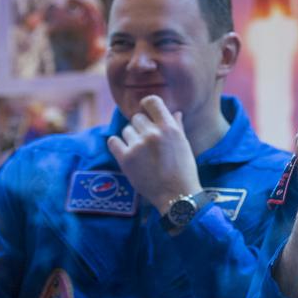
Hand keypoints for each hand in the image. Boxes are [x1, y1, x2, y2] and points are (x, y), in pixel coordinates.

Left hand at [106, 96, 201, 214]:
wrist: (177, 196)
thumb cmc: (184, 171)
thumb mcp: (184, 145)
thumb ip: (177, 126)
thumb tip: (175, 112)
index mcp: (169, 127)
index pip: (151, 101)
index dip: (147, 105)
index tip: (146, 112)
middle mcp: (152, 134)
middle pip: (136, 118)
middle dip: (140, 127)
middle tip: (146, 142)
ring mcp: (138, 146)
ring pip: (126, 130)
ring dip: (131, 138)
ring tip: (140, 152)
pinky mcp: (125, 159)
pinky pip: (113, 141)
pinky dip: (117, 145)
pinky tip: (125, 151)